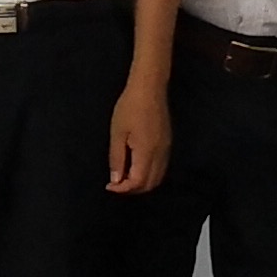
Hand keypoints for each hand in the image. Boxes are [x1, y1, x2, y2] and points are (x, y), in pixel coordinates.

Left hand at [106, 79, 172, 194]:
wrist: (149, 88)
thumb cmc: (129, 108)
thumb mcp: (117, 133)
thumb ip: (117, 159)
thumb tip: (116, 181)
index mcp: (147, 153)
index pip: (138, 182)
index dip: (123, 189)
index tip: (109, 186)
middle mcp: (160, 155)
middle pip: (150, 184)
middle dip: (133, 189)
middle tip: (116, 183)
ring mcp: (166, 150)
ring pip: (157, 177)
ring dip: (142, 183)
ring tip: (124, 176)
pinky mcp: (167, 144)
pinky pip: (160, 168)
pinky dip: (149, 174)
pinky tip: (136, 166)